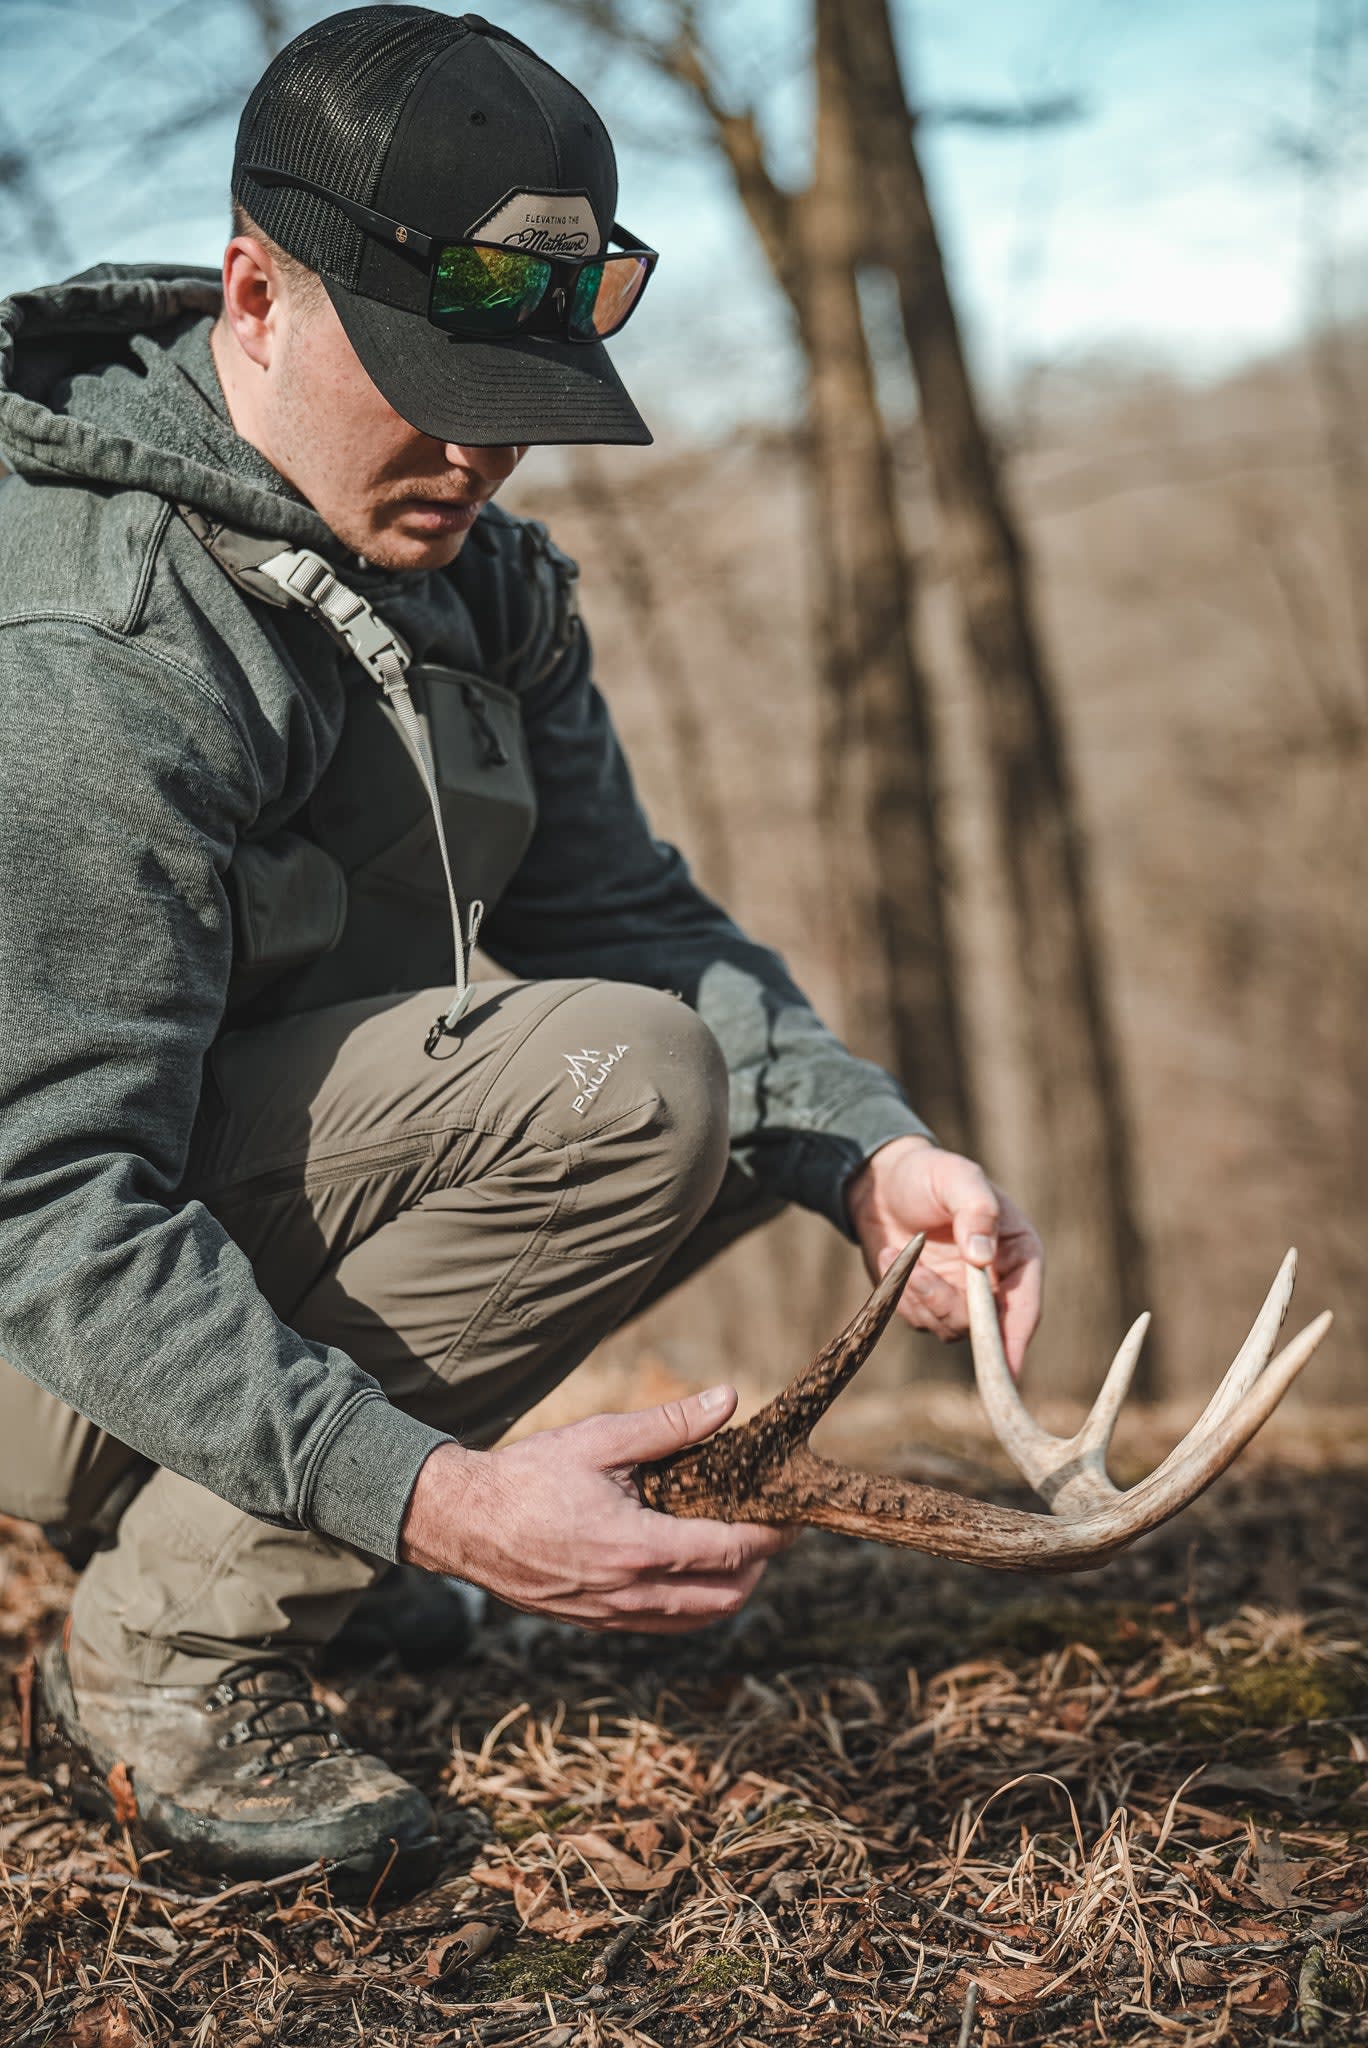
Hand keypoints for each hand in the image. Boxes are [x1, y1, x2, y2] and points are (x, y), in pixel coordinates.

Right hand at [399, 1388, 791, 1633]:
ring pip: (697, 1618)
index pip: (732, 1552)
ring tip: (739, 1549)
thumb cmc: (528, 1477)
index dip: (771, 1535)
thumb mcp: (601, 1439)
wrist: (463, 1523)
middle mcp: (632, 1592)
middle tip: (771, 1529)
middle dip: (760, 1566)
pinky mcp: (596, 1623)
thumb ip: (670, 1425)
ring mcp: (613, 1615)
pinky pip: (664, 1624)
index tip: (790, 1513)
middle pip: (727, 1597)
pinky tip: (690, 1569)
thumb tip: (729, 1399)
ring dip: (730, 1589)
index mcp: (638, 1547)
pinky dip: (693, 1604)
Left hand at [845, 1136, 1042, 1373]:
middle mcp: (996, 1282)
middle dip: (947, 1303)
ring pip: (949, 1326)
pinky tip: (890, 1254)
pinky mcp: (928, 1302)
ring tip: (899, 1252)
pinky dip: (902, 1293)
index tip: (1008, 1369)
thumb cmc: (928, 1173)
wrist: (881, 1181)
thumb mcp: (957, 1178)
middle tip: (917, 1272)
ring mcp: (961, 1296)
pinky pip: (919, 1319)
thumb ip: (975, 1211)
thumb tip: (982, 1258)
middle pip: (985, 1325)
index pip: (1025, 1305)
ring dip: (919, 1295)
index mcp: (1017, 1252)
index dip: (1017, 1338)